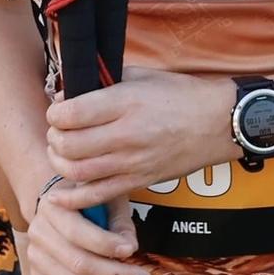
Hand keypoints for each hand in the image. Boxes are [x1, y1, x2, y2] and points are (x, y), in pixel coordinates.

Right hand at [26, 191, 148, 274]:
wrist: (58, 205)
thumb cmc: (88, 199)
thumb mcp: (105, 197)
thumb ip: (118, 221)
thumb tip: (130, 248)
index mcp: (52, 208)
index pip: (78, 232)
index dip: (105, 244)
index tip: (132, 250)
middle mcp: (38, 233)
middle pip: (78, 264)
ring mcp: (36, 258)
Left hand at [44, 68, 236, 208]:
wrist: (219, 123)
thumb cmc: (181, 95)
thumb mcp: (142, 76)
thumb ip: (104, 81)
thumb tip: (69, 91)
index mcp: (125, 102)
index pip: (70, 113)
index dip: (55, 112)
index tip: (58, 109)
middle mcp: (126, 134)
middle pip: (68, 144)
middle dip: (54, 137)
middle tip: (59, 131)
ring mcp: (132, 162)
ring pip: (77, 172)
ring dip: (60, 163)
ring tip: (63, 152)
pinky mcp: (139, 182)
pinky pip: (98, 196)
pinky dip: (73, 198)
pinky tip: (59, 195)